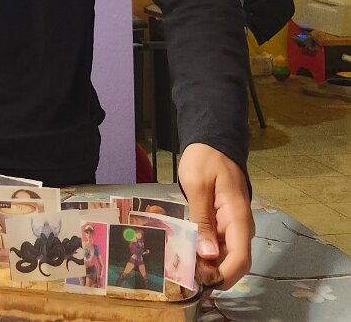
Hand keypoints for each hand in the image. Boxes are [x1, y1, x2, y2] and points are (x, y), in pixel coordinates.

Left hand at [178, 142, 253, 290]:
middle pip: (233, 261)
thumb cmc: (205, 160)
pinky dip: (203, 252)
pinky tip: (185, 253)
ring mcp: (231, 225)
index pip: (241, 258)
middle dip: (213, 274)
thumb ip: (203, 219)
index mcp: (238, 217)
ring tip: (181, 267)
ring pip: (223, 255)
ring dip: (207, 265)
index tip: (202, 281)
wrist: (211, 142)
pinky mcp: (222, 223)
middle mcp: (239, 226)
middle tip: (185, 276)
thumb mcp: (198, 185)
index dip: (224, 275)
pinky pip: (216, 244)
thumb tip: (208, 255)